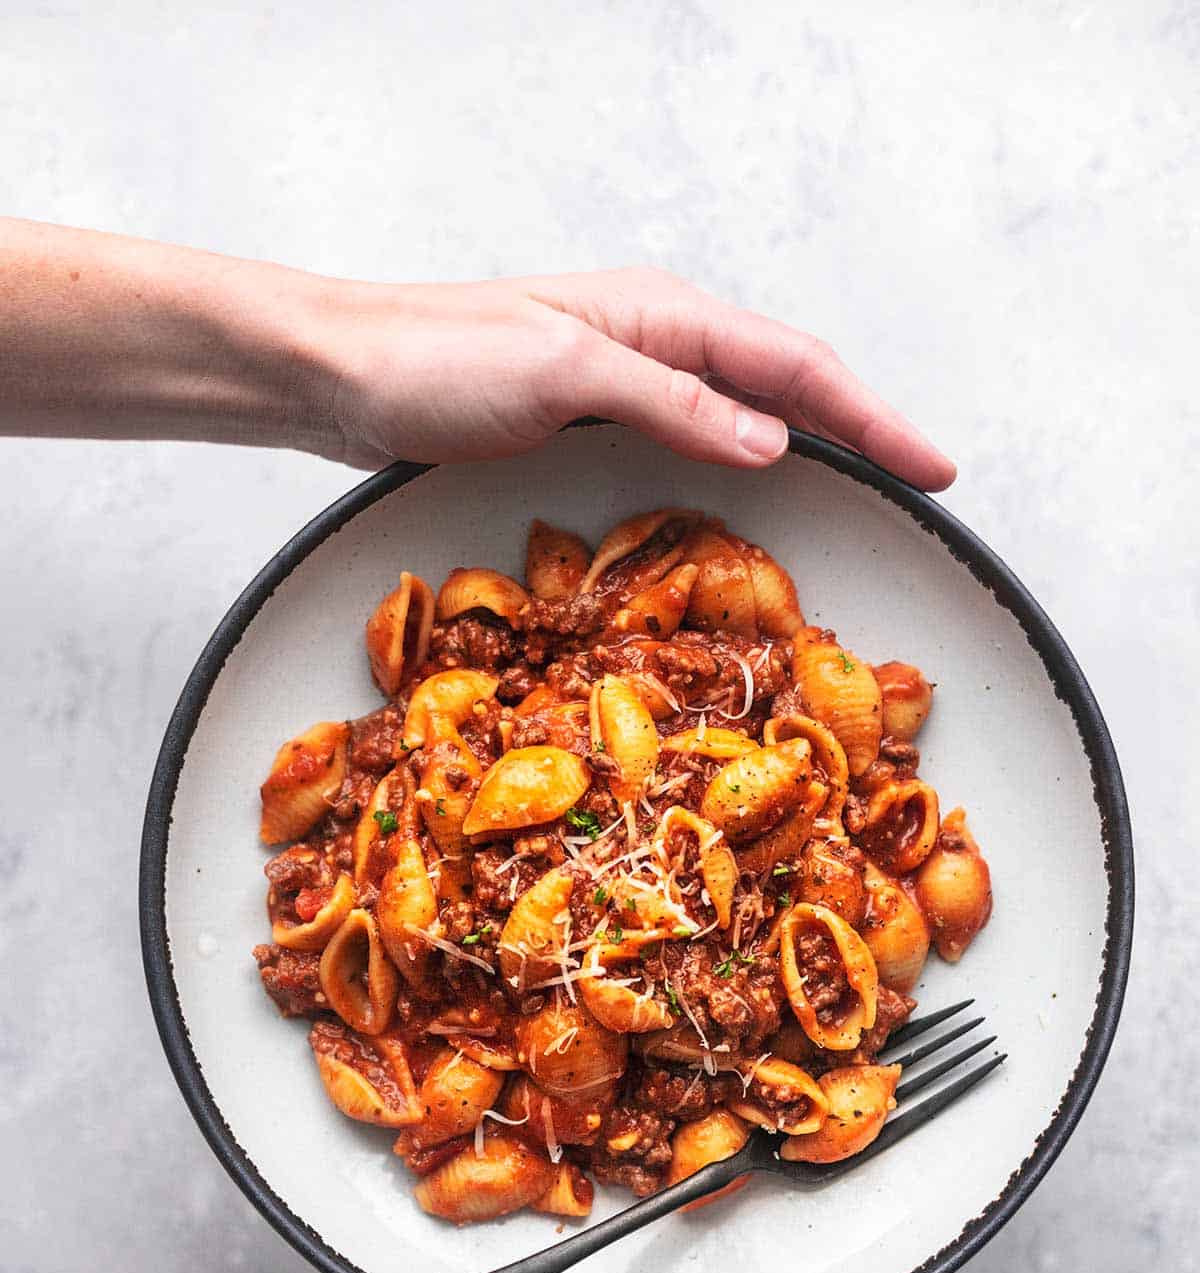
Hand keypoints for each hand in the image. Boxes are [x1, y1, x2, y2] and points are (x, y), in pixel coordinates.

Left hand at [310, 265, 955, 487]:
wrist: (343, 373)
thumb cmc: (437, 362)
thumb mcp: (562, 376)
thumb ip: (671, 403)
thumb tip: (775, 440)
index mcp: (661, 317)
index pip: (796, 367)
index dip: (872, 417)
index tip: (933, 465)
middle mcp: (655, 342)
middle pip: (786, 382)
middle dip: (862, 426)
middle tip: (923, 482)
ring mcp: (625, 378)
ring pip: (745, 408)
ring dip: (813, 441)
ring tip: (869, 486)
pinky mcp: (591, 415)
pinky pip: (696, 434)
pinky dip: (745, 457)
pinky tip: (757, 488)